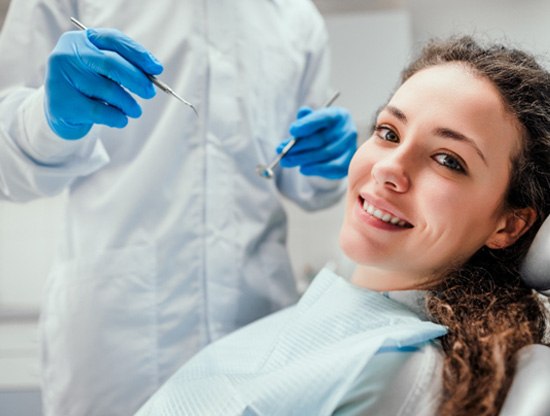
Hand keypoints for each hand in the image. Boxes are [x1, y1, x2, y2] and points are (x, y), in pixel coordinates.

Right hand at [44, 28, 163, 139]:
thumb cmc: (89, 87)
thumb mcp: (102, 70)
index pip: (113, 40)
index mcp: (80, 40)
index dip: (138, 53)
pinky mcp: (62, 103)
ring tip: (135, 111)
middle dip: (137, 79)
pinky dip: (117, 117)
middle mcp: (67, 54)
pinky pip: (100, 111)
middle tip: (150, 93)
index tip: (157, 68)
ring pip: (108, 90)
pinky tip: (121, 120)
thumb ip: (124, 65)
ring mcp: (61, 78)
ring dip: (128, 103)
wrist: (61, 112)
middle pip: (111, 63)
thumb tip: (154, 71)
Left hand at [277, 107, 356, 178]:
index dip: (307, 124)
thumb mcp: (313, 121)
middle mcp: (348, 130)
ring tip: (286, 161)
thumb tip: (299, 119)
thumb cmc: (321, 130)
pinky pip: (332, 168)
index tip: (291, 131)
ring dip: (303, 159)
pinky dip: (316, 169)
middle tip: (282, 151)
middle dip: (299, 146)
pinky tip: (302, 169)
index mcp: (338, 115)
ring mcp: (350, 147)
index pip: (323, 117)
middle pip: (321, 139)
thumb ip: (305, 119)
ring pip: (325, 154)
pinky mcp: (348, 163)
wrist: (337, 145)